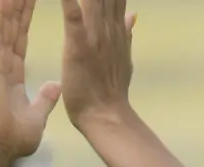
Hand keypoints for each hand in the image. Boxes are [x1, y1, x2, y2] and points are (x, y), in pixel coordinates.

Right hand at [0, 0, 61, 160]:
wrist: (0, 147)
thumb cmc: (14, 138)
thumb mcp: (36, 115)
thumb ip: (45, 99)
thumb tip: (55, 86)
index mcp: (12, 73)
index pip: (20, 37)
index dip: (25, 17)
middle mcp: (0, 64)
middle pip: (11, 26)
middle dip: (17, 3)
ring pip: (2, 25)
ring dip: (7, 4)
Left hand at [60, 0, 136, 130]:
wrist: (107, 117)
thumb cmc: (110, 90)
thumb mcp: (123, 56)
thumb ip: (126, 32)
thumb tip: (134, 14)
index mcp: (115, 26)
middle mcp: (108, 26)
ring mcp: (95, 36)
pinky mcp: (79, 47)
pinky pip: (74, 17)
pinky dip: (70, 2)